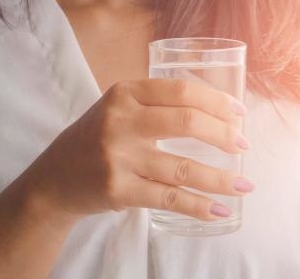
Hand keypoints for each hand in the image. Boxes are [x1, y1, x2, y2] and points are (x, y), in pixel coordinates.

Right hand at [26, 78, 253, 221]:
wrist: (54, 179)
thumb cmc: (96, 140)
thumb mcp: (117, 109)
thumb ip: (156, 104)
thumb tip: (218, 112)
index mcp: (124, 93)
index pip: (181, 91)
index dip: (217, 102)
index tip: (240, 114)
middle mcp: (120, 121)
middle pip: (186, 123)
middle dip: (224, 135)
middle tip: (244, 146)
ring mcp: (118, 157)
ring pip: (183, 167)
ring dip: (221, 179)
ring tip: (245, 185)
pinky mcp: (118, 189)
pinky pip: (169, 198)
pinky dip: (199, 206)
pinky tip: (220, 209)